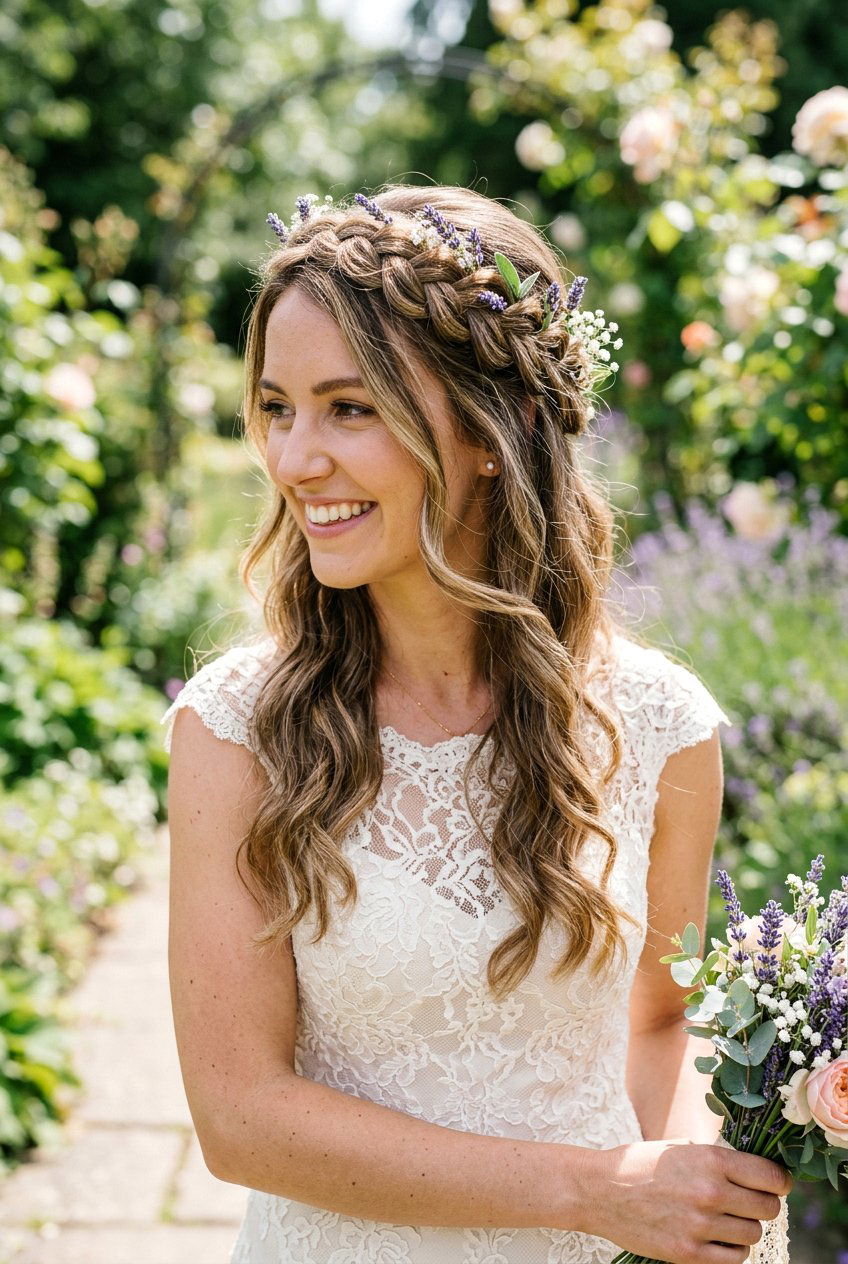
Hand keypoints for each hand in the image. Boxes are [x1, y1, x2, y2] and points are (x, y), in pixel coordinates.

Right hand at [585, 1139, 791, 1263]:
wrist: (600, 1191)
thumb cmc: (642, 1164)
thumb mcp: (682, 1149)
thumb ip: (719, 1161)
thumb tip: (757, 1172)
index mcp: (711, 1160)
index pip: (772, 1177)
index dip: (779, 1181)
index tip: (775, 1184)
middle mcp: (710, 1192)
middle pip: (768, 1208)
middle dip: (763, 1204)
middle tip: (748, 1201)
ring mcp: (700, 1226)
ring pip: (753, 1234)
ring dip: (744, 1228)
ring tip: (725, 1219)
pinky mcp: (689, 1255)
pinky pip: (734, 1259)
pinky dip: (731, 1249)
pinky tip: (715, 1237)